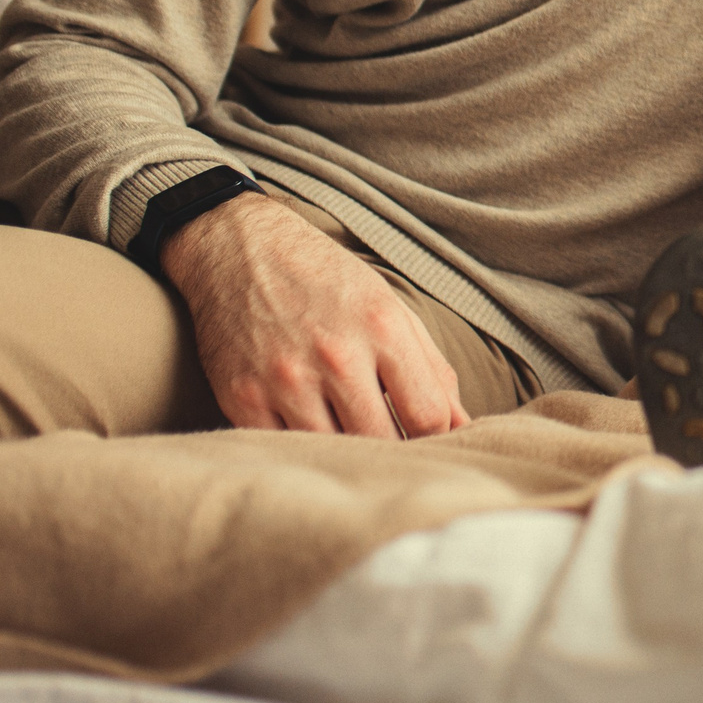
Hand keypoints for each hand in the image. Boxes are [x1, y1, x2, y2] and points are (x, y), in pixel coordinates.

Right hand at [161, 193, 468, 437]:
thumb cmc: (327, 281)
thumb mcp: (391, 308)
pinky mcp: (241, 396)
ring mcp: (284, 378)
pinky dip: (300, 450)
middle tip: (393, 449)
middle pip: (382, 441)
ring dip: (347, 454)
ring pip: (332, 452)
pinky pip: (283, 449)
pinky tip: (308, 434)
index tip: (427, 439)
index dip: (435, 437)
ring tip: (351, 441)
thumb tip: (464, 426)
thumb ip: (432, 369)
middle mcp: (335, 355)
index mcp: (381, 328)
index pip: (428, 416)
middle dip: (394, 451)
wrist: (238, 248)